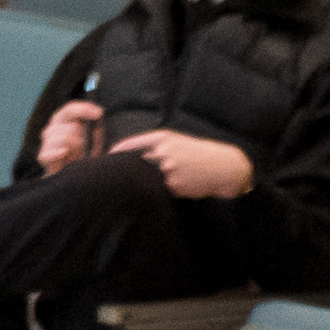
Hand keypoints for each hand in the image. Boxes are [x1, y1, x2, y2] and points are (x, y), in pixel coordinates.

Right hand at [35, 99, 104, 176]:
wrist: (79, 186)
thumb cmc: (88, 162)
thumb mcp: (96, 144)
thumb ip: (96, 129)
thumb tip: (100, 112)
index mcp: (66, 124)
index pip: (69, 109)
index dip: (83, 108)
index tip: (99, 113)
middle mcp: (54, 131)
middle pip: (60, 118)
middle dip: (78, 129)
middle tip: (86, 143)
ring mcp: (48, 145)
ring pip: (55, 133)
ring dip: (71, 142)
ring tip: (80, 155)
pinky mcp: (45, 160)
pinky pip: (44, 153)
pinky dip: (54, 151)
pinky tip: (64, 153)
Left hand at [119, 129, 256, 200]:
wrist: (222, 167)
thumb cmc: (199, 153)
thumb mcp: (178, 141)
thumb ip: (156, 145)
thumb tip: (133, 156)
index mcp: (163, 138)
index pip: (132, 144)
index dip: (117, 152)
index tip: (107, 158)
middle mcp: (164, 151)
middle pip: (135, 162)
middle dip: (126, 169)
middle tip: (116, 175)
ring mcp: (168, 169)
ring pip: (146, 179)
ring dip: (143, 183)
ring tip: (142, 185)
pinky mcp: (174, 185)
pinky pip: (159, 190)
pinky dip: (159, 191)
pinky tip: (169, 189)